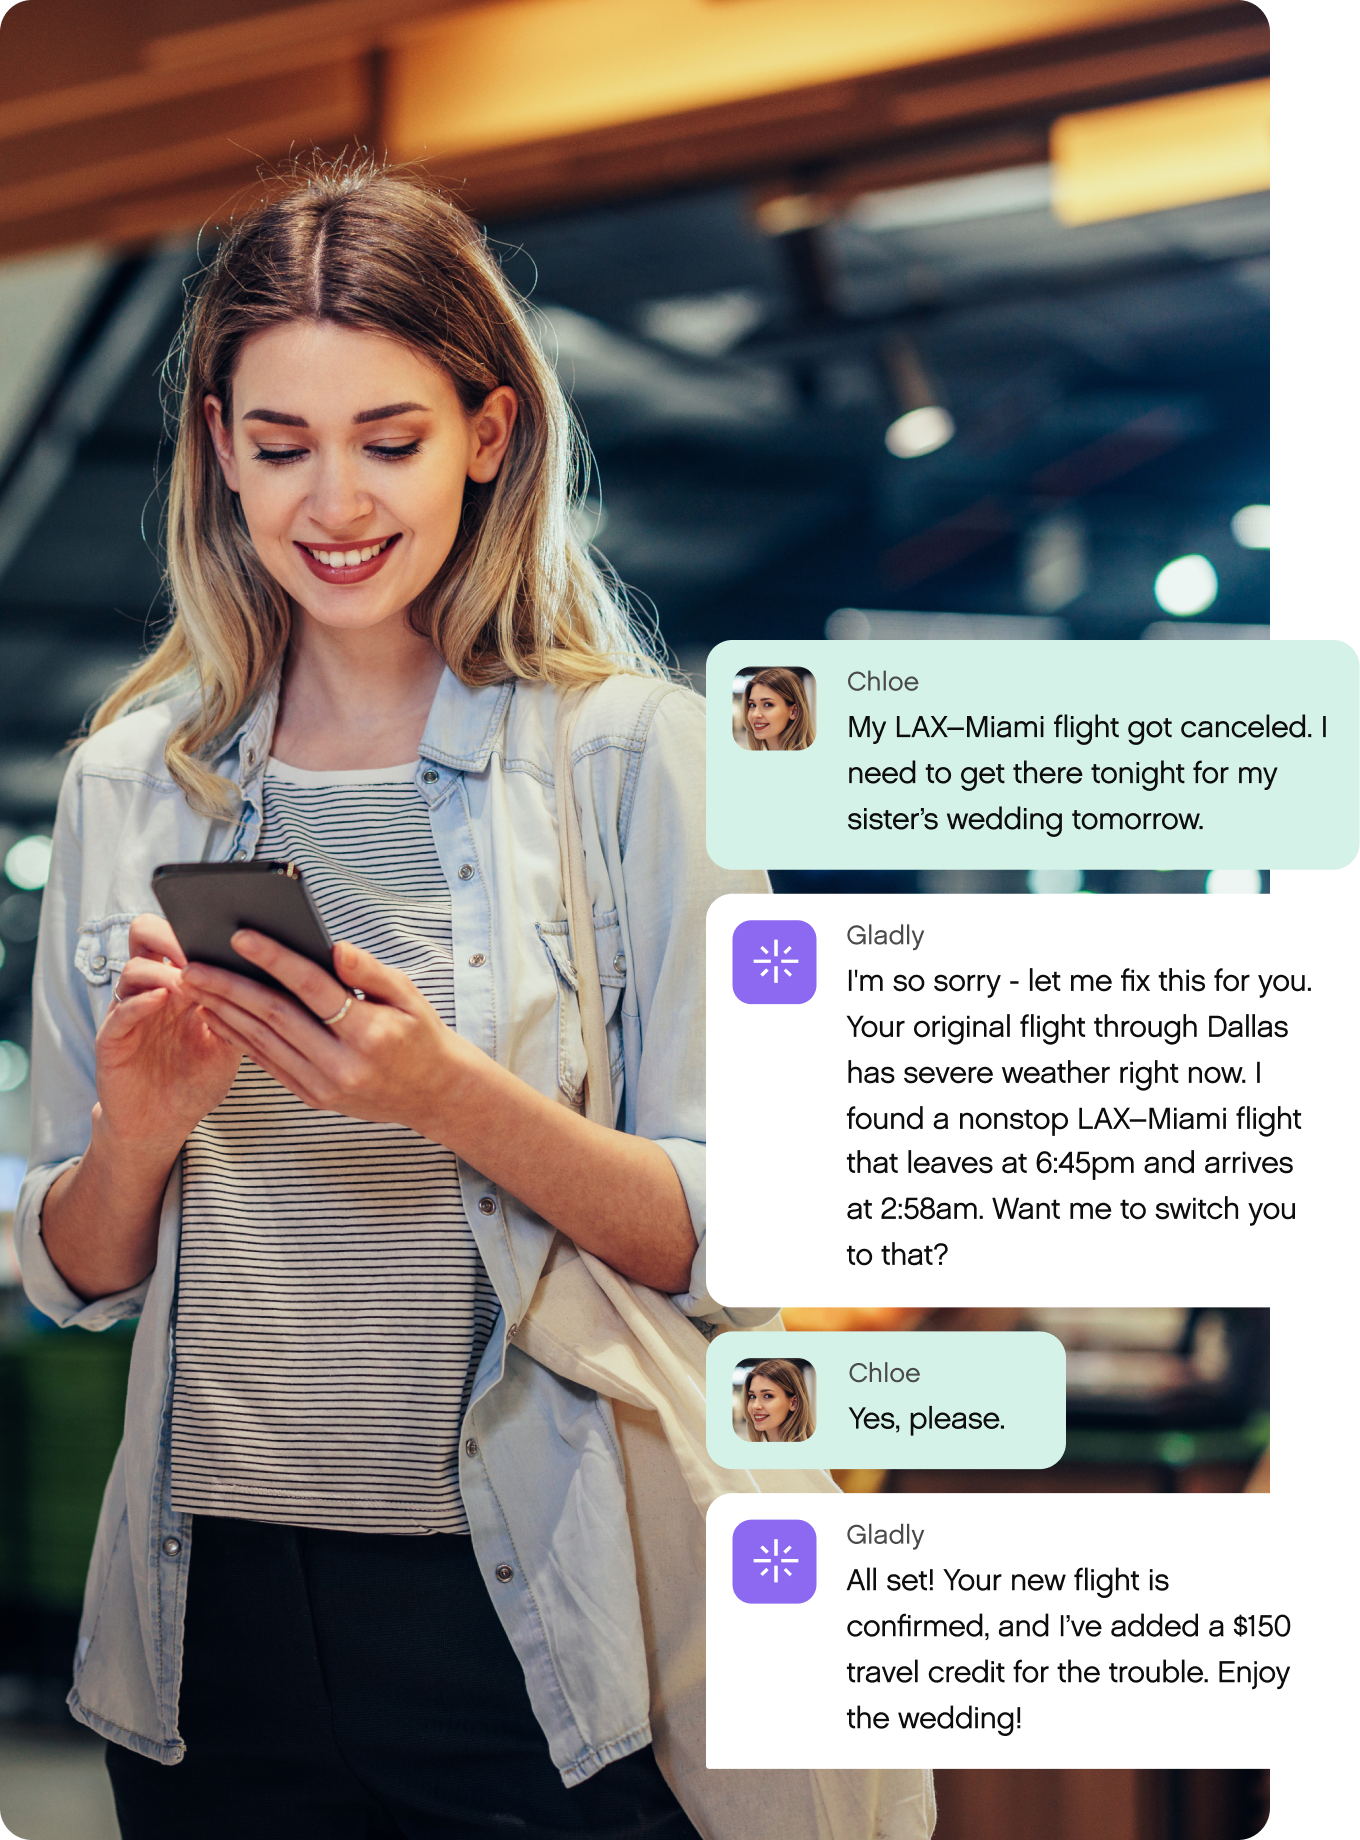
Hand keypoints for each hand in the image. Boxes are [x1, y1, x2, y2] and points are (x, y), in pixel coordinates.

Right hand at [96, 914, 241, 1146]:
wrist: (163, 1124)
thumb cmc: (196, 1079)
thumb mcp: (230, 1040)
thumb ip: (242, 1008)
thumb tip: (275, 975)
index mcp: (178, 982)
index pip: (176, 932)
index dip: (197, 926)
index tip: (230, 934)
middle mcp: (150, 988)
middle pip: (144, 933)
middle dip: (172, 932)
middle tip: (201, 948)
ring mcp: (128, 1012)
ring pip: (133, 969)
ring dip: (164, 971)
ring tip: (191, 982)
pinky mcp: (111, 1040)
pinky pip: (120, 1011)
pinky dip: (141, 1001)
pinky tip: (164, 999)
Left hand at [180, 932, 484, 1134]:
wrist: (433, 1093)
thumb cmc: (421, 1036)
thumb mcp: (409, 995)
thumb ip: (370, 971)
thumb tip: (333, 948)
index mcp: (370, 1034)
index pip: (312, 989)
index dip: (274, 959)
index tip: (241, 936)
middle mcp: (343, 1065)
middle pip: (275, 1016)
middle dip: (230, 987)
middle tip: (194, 964)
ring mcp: (324, 1086)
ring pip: (263, 1041)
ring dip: (224, 1010)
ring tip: (195, 985)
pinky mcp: (312, 1097)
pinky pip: (267, 1062)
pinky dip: (238, 1037)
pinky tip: (217, 1015)